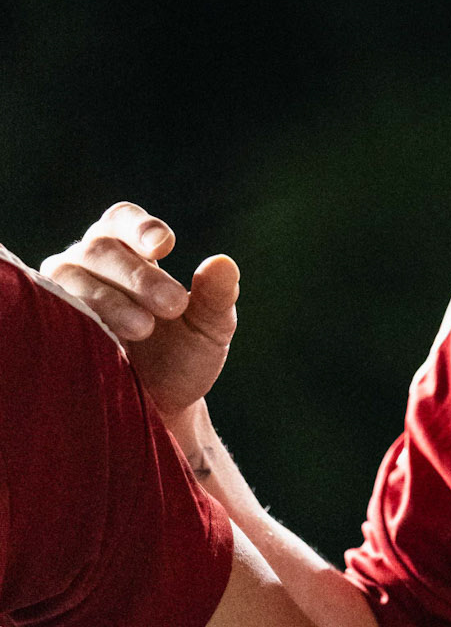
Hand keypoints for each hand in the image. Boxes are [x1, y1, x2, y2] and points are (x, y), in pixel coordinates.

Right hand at [43, 202, 238, 419]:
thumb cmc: (184, 357)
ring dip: (110, 300)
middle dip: (138, 275)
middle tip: (173, 304)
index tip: (164, 245)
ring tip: (145, 328)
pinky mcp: (52, 324)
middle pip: (102, 249)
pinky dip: (81, 320)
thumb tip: (223, 263)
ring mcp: (65, 293)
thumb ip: (217, 296)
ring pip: (73, 277)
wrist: (160, 406)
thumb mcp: (210, 328)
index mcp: (128, 249)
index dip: (140, 227)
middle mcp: (90, 263)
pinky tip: (108, 338)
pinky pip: (53, 311)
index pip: (122, 220)